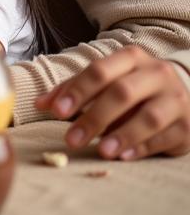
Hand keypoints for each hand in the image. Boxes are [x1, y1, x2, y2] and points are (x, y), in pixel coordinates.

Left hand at [34, 46, 189, 159]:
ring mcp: (176, 99)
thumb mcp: (105, 81)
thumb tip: (39, 103)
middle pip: (122, 93)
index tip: (55, 111)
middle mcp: (156, 74)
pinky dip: (142, 148)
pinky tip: (123, 156)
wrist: (183, 95)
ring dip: (122, 135)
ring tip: (100, 151)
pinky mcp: (187, 126)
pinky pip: (164, 138)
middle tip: (71, 139)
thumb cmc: (133, 87)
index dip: (77, 91)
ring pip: (148, 117)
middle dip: (94, 117)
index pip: (100, 70)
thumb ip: (73, 90)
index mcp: (131, 57)